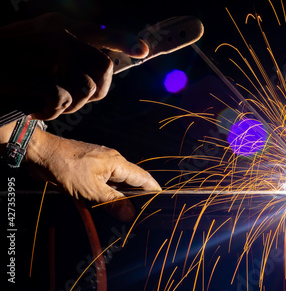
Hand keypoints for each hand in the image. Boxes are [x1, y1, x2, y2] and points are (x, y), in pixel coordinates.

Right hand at [0, 12, 148, 119]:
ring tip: (46, 102)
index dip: (125, 41)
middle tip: (69, 98)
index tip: (144, 51)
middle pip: (103, 69)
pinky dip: (48, 111)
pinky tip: (33, 109)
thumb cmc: (13, 62)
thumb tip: (114, 62)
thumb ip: (78, 53)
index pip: (104, 33)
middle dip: (94, 92)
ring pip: (85, 88)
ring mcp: (46, 50)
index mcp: (64, 28)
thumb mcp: (44, 47)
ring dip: (69, 106)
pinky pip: (60, 98)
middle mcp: (59, 34)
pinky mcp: (31, 70)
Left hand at [23, 127, 160, 221]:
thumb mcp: (90, 190)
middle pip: (132, 180)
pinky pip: (105, 182)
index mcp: (117, 163)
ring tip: (127, 211)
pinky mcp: (90, 168)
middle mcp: (112, 161)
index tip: (162, 201)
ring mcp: (101, 164)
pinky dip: (108, 193)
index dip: (153, 190)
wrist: (42, 153)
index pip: (143, 178)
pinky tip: (105, 203)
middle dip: (139, 196)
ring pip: (117, 182)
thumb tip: (131, 214)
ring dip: (121, 196)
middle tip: (145, 212)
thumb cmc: (66, 167)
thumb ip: (112, 202)